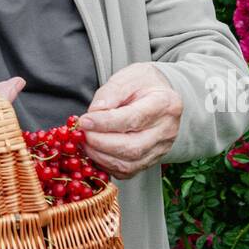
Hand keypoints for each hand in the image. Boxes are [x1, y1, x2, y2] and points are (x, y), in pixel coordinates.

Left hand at [77, 63, 181, 179]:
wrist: (158, 95)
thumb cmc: (142, 83)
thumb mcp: (128, 77)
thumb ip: (111, 92)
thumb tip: (93, 113)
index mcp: (165, 104)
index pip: (133, 119)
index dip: (105, 123)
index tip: (83, 121)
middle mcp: (167, 131)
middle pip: (132, 147)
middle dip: (100, 143)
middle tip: (81, 134)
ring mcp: (161, 149)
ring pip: (129, 164)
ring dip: (100, 156)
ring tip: (84, 142)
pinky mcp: (151, 161)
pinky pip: (127, 172)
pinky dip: (106, 165)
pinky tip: (95, 151)